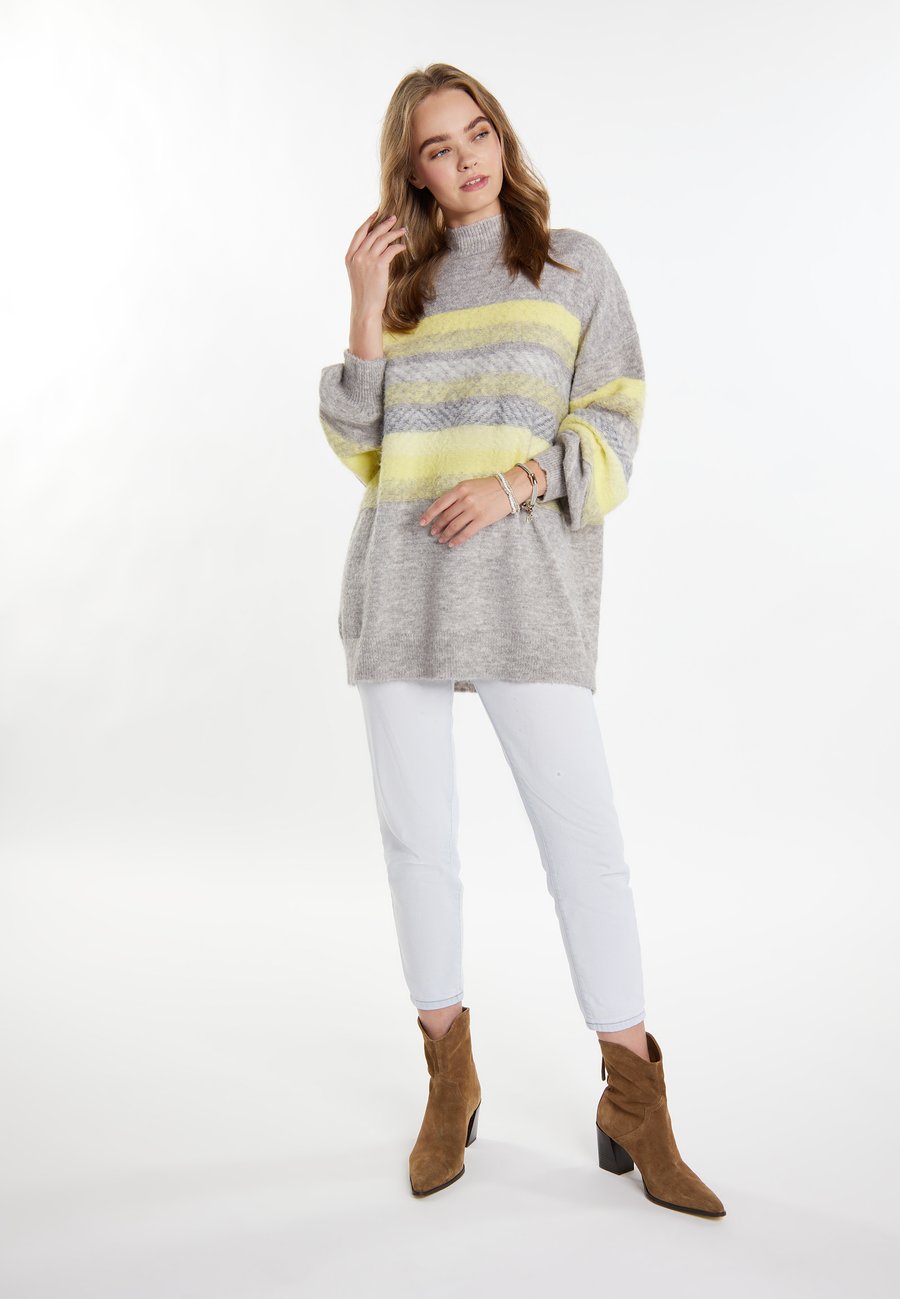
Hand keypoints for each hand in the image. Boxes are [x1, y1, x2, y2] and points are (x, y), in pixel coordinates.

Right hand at [345, 210, 406, 334]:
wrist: (365, 308)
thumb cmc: (364, 294)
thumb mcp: (357, 274)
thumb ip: (361, 260)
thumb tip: (374, 250)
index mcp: (349, 257)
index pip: (359, 234)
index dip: (368, 222)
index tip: (375, 215)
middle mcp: (357, 256)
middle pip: (372, 233)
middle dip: (384, 223)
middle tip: (394, 218)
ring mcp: (367, 260)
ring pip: (382, 239)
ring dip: (394, 233)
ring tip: (403, 230)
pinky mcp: (379, 265)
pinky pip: (390, 249)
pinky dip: (398, 246)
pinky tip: (403, 246)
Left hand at [418, 474, 521, 547]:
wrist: (509, 488)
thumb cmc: (488, 487)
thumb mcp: (469, 485)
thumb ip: (456, 495)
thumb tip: (443, 510)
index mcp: (460, 489)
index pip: (439, 504)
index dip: (429, 514)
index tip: (422, 522)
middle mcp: (465, 499)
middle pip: (446, 516)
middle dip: (437, 526)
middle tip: (433, 532)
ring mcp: (474, 510)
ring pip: (454, 526)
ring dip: (445, 534)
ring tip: (440, 539)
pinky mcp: (482, 520)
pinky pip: (466, 533)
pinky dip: (457, 540)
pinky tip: (452, 544)